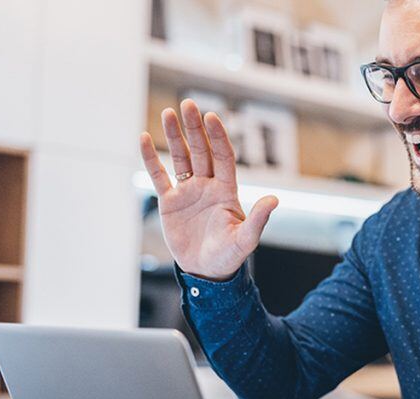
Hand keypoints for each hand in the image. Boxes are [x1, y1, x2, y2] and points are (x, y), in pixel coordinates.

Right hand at [139, 99, 278, 280]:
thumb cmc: (229, 257)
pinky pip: (159, 176)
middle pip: (201, 151)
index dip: (218, 137)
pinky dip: (151, 159)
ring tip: (168, 112)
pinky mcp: (170, 202)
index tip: (211, 118)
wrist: (206, 272)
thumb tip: (274, 200)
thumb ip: (258, 220)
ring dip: (175, 136)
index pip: (223, 157)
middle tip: (188, 105)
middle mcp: (208, 186)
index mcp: (227, 190)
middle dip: (195, 128)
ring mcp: (188, 192)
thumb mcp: (245, 240)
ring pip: (181, 158)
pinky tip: (144, 138)